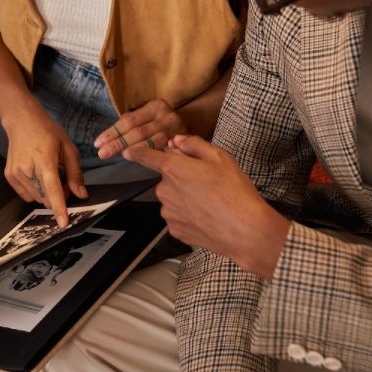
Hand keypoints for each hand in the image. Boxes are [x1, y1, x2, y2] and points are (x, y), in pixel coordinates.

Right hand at [3, 109, 87, 226]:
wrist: (22, 121)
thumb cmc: (47, 132)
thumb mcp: (68, 148)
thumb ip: (75, 173)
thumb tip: (81, 194)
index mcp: (45, 159)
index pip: (53, 189)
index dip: (59, 207)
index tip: (63, 223)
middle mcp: (27, 168)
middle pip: (46, 198)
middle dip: (59, 197)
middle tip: (65, 183)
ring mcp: (16, 173)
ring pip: (37, 198)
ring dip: (47, 195)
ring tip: (50, 176)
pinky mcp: (10, 176)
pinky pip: (27, 195)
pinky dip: (36, 192)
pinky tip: (38, 176)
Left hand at [94, 99, 184, 158]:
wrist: (195, 124)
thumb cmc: (163, 123)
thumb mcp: (148, 117)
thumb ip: (131, 126)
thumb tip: (106, 140)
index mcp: (156, 106)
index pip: (129, 120)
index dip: (112, 132)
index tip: (98, 143)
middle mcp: (167, 116)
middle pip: (138, 132)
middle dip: (118, 143)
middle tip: (102, 154)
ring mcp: (177, 131)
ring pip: (151, 143)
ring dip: (132, 151)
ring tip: (117, 157)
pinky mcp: (183, 145)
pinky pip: (162, 152)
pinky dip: (148, 157)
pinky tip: (137, 160)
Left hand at [124, 135, 289, 278]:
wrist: (244, 230)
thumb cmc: (234, 191)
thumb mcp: (219, 157)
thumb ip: (194, 145)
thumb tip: (177, 141)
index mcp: (173, 168)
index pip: (147, 157)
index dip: (137, 152)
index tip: (127, 151)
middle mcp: (165, 190)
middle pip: (167, 179)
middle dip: (182, 178)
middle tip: (207, 183)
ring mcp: (168, 212)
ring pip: (173, 199)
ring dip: (185, 198)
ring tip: (210, 202)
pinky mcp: (175, 230)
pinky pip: (178, 217)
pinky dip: (189, 215)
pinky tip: (207, 216)